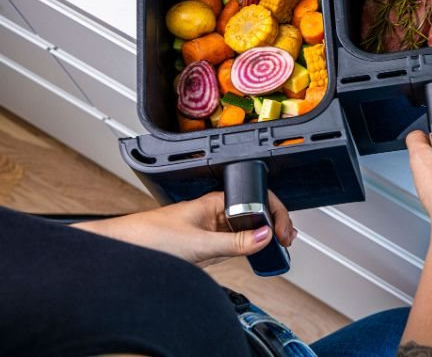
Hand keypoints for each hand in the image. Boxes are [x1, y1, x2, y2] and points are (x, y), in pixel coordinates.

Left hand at [74, 191, 294, 267]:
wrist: (122, 250)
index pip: (258, 199)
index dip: (276, 214)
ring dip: (262, 238)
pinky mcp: (205, 245)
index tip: (284, 233)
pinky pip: (235, 243)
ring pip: (247, 229)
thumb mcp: (199, 244)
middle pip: (256, 214)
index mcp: (217, 201)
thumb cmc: (148, 237)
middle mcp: (216, 212)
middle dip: (274, 225)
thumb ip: (235, 242)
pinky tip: (254, 255)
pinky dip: (248, 248)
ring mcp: (212, 228)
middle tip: (286, 241)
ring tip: (276, 249)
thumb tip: (265, 236)